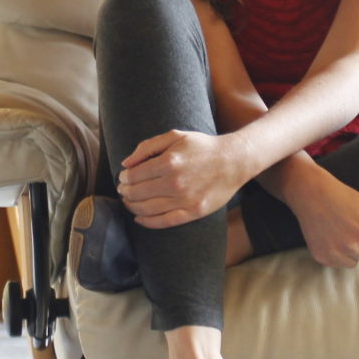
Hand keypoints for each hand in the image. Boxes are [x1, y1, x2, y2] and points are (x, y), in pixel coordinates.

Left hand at [117, 129, 242, 227]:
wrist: (234, 161)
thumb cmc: (203, 147)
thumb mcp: (175, 136)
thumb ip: (147, 147)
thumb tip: (125, 164)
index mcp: (168, 162)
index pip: (133, 176)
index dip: (124, 178)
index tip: (124, 177)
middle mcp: (174, 183)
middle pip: (137, 193)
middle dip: (125, 192)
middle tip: (124, 190)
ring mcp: (184, 200)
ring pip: (146, 209)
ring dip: (132, 206)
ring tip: (129, 202)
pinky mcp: (193, 212)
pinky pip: (164, 222)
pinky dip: (147, 222)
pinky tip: (139, 218)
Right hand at [286, 167, 358, 267]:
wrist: (313, 194)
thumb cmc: (346, 199)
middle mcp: (353, 246)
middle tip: (349, 227)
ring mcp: (336, 252)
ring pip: (351, 264)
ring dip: (348, 252)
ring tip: (338, 231)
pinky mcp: (322, 256)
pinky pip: (335, 264)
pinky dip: (334, 254)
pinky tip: (328, 236)